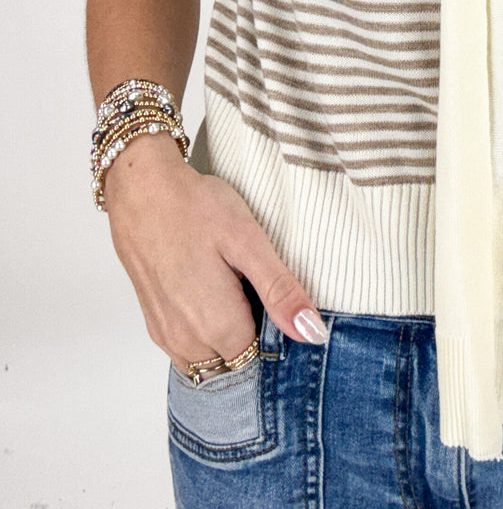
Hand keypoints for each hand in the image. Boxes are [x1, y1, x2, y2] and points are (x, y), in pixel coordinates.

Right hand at [103, 132, 327, 373]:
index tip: (278, 301)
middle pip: (236, 363)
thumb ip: (280, 291)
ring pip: (211, 362)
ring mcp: (167, 336)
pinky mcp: (154, 323)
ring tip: (236, 290)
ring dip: (229, 341)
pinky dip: (205, 337)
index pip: (262, 359)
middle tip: (257, 289)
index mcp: (218, 327)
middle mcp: (188, 343)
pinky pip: (188, 352)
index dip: (277, 332)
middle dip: (253, 339)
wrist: (141, 189)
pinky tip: (212, 294)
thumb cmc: (195, 208)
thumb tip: (311, 333)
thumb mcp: (248, 241)